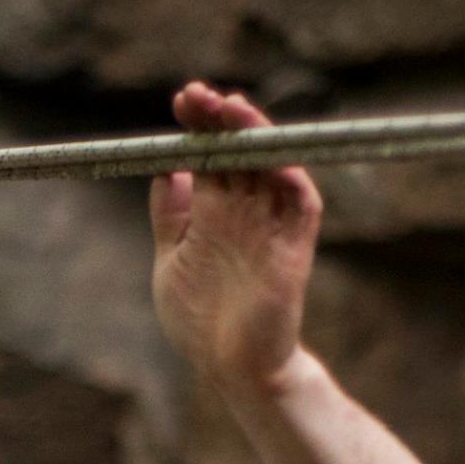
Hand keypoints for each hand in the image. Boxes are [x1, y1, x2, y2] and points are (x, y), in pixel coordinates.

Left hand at [150, 81, 322, 392]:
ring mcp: (271, 223)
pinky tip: (263, 145)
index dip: (199, 126)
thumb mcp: (170, 261)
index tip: (181, 103)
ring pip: (269, 162)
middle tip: (194, 95)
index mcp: (214, 211)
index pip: (211, 154)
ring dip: (251, 132)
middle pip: (237, 148)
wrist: (231, 368)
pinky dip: (284, 167)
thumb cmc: (200, 322)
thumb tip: (166, 169)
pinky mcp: (294, 243)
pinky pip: (298, 196)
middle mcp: (245, 209)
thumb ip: (170, 217)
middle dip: (217, 119)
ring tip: (226, 106)